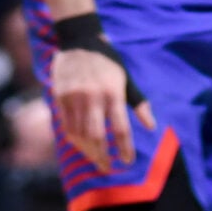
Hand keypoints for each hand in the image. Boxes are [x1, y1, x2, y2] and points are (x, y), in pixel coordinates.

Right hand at [51, 45, 155, 174]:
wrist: (79, 42)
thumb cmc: (108, 63)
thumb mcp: (126, 79)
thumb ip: (138, 104)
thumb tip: (151, 127)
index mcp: (113, 92)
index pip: (120, 128)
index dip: (125, 148)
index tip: (127, 162)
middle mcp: (93, 96)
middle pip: (97, 136)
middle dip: (103, 156)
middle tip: (108, 168)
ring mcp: (74, 97)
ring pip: (80, 135)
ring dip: (89, 151)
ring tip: (97, 159)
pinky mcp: (60, 98)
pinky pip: (67, 127)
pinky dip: (75, 141)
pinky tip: (83, 147)